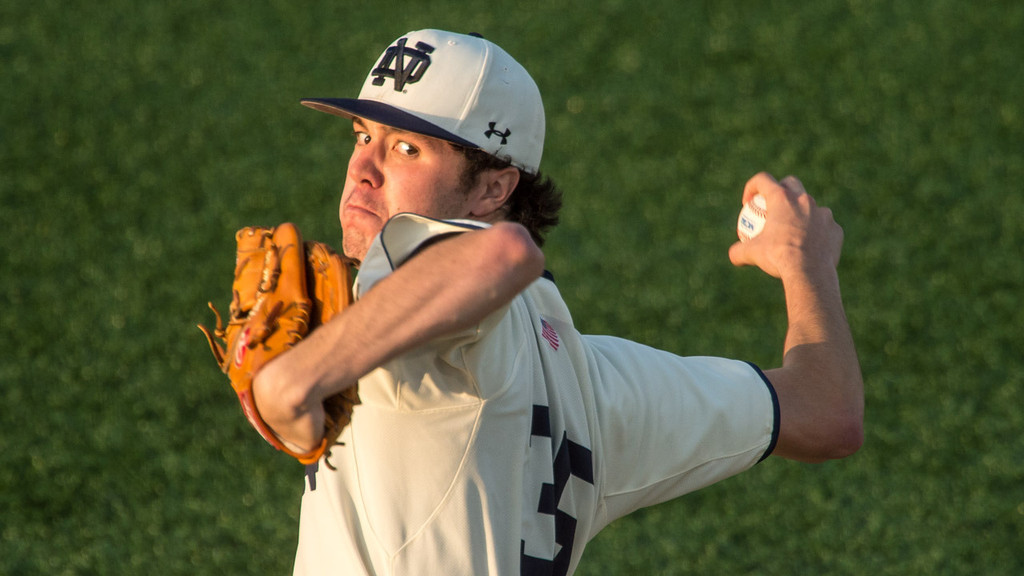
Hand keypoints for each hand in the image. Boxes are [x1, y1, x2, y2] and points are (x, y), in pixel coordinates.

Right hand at [728, 172, 842, 278]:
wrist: (809, 272)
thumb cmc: (778, 257)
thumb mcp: (752, 254)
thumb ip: (739, 251)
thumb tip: (734, 254)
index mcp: (782, 199)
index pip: (763, 180)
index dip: (752, 187)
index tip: (748, 203)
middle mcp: (804, 200)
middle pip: (791, 183)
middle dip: (781, 190)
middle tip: (773, 208)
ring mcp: (823, 214)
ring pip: (811, 207)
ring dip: (801, 214)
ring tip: (794, 232)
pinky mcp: (835, 229)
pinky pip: (824, 227)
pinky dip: (816, 234)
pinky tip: (810, 247)